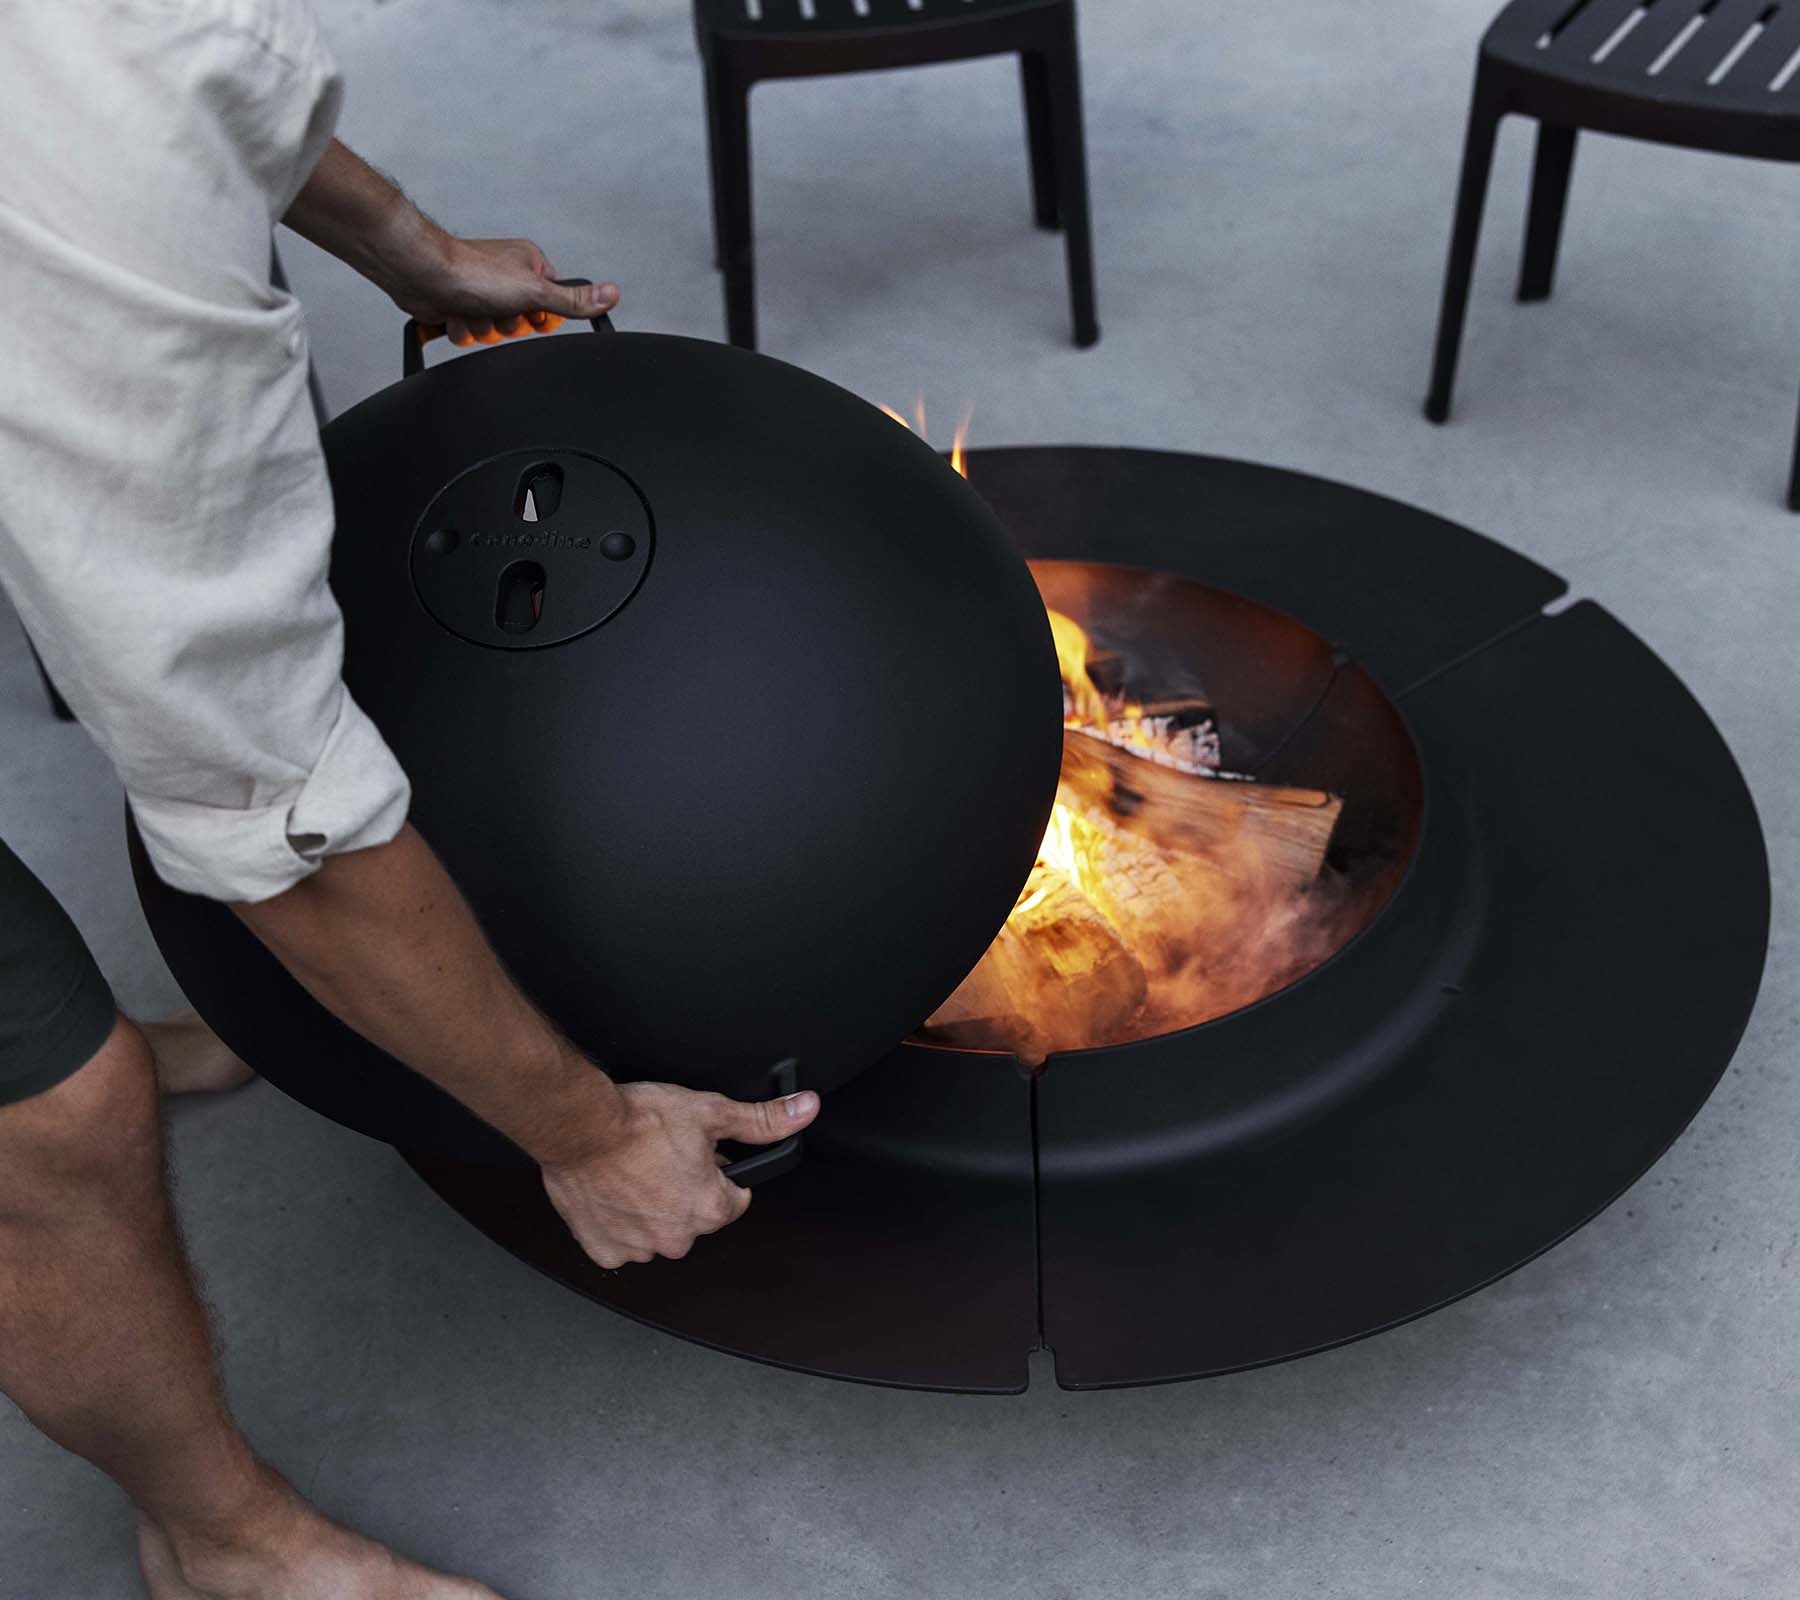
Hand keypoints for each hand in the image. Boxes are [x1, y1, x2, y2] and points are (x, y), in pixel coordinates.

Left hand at [389, 235, 620, 347]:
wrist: (421, 273)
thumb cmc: (471, 272)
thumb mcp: (536, 291)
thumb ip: (574, 299)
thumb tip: (612, 294)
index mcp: (530, 264)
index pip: (553, 304)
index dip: (541, 317)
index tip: (530, 313)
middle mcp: (507, 274)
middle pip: (522, 323)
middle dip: (506, 324)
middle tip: (496, 308)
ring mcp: (481, 290)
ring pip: (494, 331)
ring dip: (481, 328)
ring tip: (471, 308)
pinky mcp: (459, 303)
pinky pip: (470, 333)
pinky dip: (461, 328)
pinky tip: (454, 313)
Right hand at [540, 1080, 820, 1269]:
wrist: (580, 1126)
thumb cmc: (638, 1121)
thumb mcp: (711, 1111)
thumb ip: (762, 1119)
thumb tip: (803, 1111)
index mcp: (710, 1209)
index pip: (735, 1199)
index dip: (720, 1173)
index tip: (698, 1157)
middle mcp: (678, 1237)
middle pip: (695, 1217)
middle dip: (684, 1191)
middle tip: (663, 1158)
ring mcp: (640, 1247)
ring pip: (658, 1230)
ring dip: (650, 1207)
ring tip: (635, 1171)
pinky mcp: (605, 1250)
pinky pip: (620, 1243)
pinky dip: (618, 1223)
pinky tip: (613, 1193)